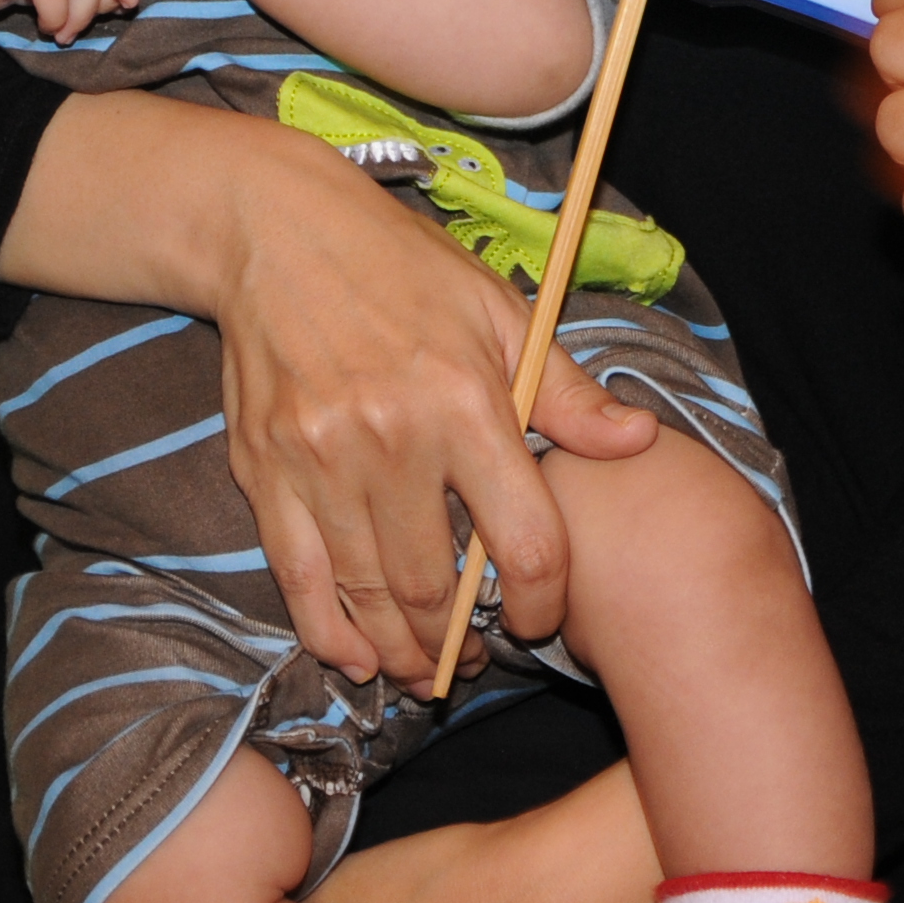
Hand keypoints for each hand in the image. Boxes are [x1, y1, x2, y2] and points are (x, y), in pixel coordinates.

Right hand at [211, 128, 657, 680]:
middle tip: (473, 662)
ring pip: (369, 595)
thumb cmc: (403, 270)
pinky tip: (355, 657)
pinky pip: (298, 577)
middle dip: (461, 645)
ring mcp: (320, 461)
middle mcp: (392, 440)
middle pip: (436, 588)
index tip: (538, 620)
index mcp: (466, 403)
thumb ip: (567, 393)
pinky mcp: (263, 470)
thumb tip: (640, 440)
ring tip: (423, 670)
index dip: (540, 604)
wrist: (278, 232)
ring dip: (401, 652)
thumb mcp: (501, 312)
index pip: (523, 542)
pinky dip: (328, 630)